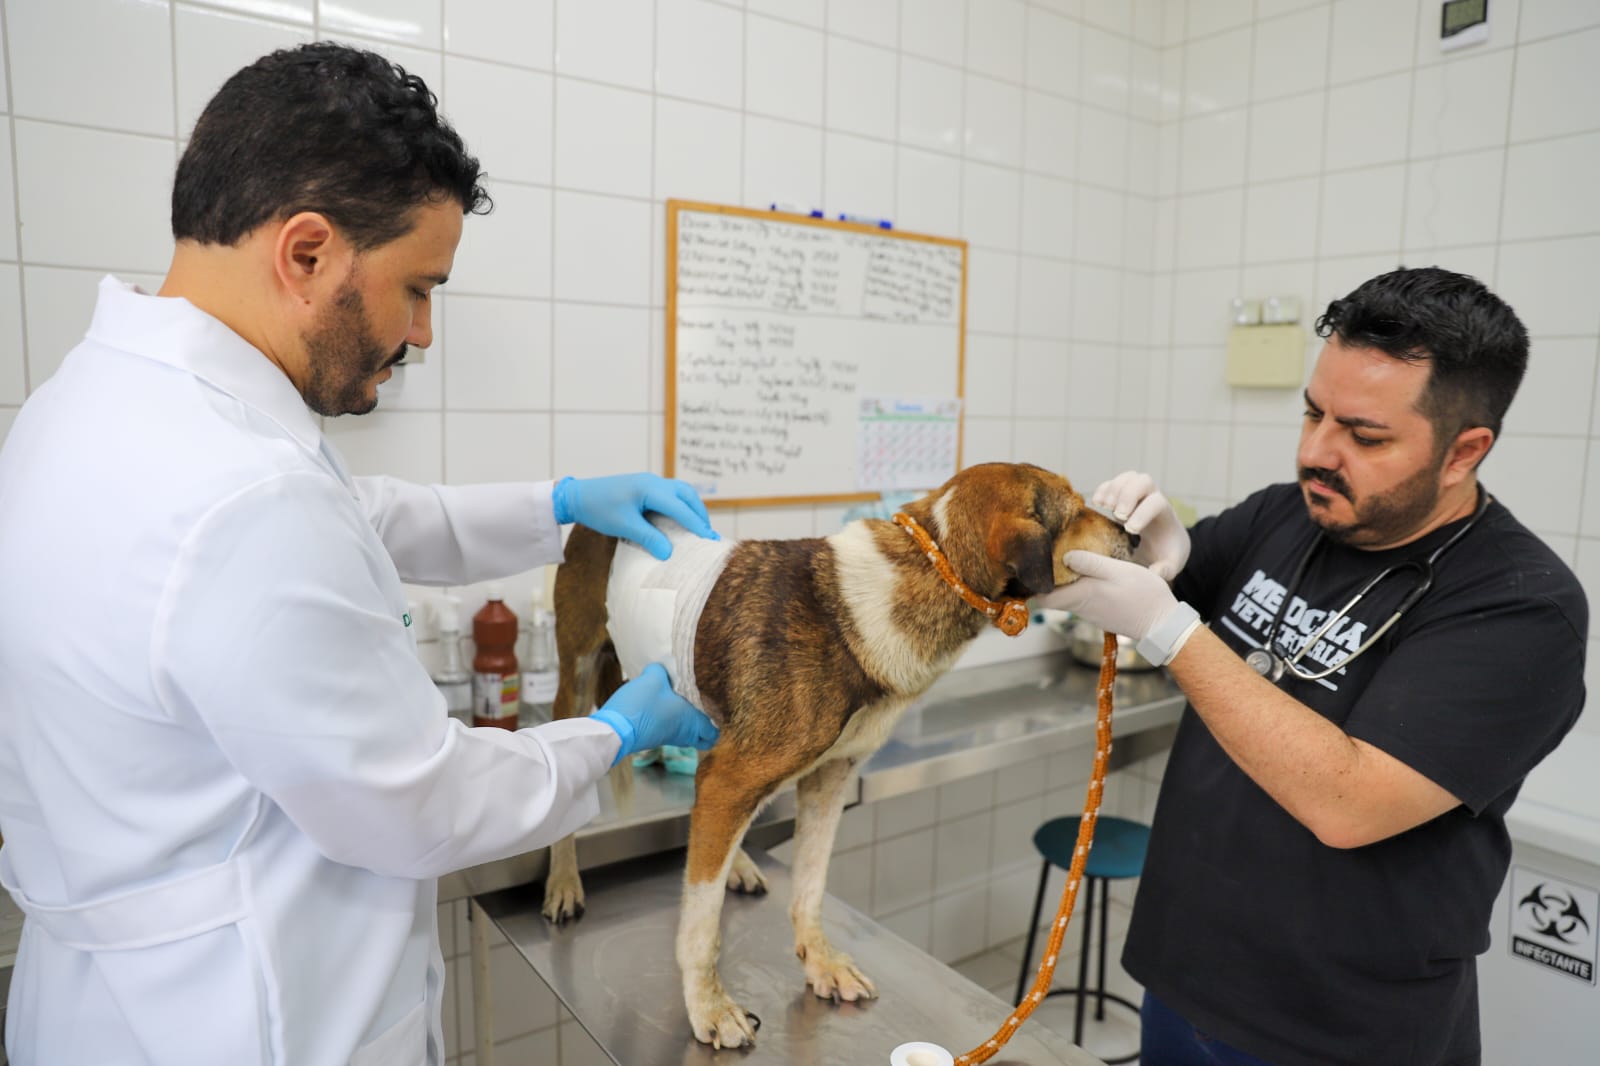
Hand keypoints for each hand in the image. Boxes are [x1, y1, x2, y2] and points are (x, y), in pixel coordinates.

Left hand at [552, 473, 718, 559]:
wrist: (577, 495)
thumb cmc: (598, 508)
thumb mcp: (624, 526)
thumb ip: (648, 538)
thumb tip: (669, 554)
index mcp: (650, 488)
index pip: (681, 508)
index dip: (696, 525)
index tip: (710, 540)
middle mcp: (654, 482)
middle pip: (687, 495)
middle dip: (700, 514)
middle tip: (708, 535)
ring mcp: (650, 482)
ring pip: (681, 492)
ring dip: (692, 508)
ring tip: (698, 528)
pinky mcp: (645, 487)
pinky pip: (671, 495)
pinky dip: (681, 506)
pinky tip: (681, 520)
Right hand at [590, 663, 719, 766]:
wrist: (614, 730)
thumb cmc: (641, 706)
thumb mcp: (653, 679)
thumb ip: (661, 670)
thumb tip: (662, 668)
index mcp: (690, 721)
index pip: (714, 734)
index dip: (717, 724)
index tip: (716, 709)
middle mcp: (682, 733)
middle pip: (701, 737)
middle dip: (704, 725)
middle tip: (702, 705)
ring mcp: (667, 737)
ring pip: (685, 733)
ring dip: (687, 721)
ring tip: (682, 700)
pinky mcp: (653, 736)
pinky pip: (671, 730)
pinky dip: (672, 721)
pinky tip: (664, 704)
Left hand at [1036, 552, 1192, 663]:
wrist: (1163, 624)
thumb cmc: (1143, 595)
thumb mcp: (1118, 571)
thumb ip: (1091, 563)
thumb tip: (1064, 557)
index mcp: (1081, 595)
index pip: (1043, 597)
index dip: (1034, 584)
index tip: (1032, 566)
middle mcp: (1081, 607)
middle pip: (1053, 595)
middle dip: (1048, 578)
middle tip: (1049, 555)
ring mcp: (1090, 612)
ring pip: (1067, 596)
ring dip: (1065, 581)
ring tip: (1067, 557)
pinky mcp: (1100, 613)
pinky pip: (1082, 599)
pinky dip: (1079, 586)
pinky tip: (1088, 570)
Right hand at [1091, 471, 1188, 581]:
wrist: (1167, 541)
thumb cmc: (1167, 553)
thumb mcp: (1171, 565)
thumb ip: (1166, 570)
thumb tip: (1154, 573)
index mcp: (1166, 514)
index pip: (1157, 502)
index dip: (1143, 512)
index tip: (1130, 530)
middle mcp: (1153, 498)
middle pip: (1143, 481)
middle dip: (1127, 495)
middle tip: (1117, 515)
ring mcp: (1138, 494)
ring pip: (1128, 478)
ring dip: (1113, 489)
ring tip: (1103, 506)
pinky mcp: (1123, 496)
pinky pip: (1113, 483)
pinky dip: (1103, 489)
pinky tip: (1096, 502)